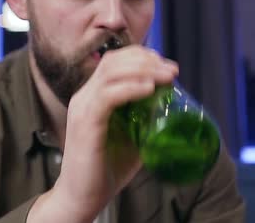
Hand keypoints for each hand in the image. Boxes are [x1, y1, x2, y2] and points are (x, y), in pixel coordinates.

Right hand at [53, 45, 177, 221]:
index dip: (141, 57)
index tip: (166, 65)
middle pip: (113, 61)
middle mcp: (84, 96)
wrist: (81, 196)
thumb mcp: (132, 136)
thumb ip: (144, 118)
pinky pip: (107, 96)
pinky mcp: (85, 123)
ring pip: (111, 73)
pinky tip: (149, 89)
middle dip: (146, 60)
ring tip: (166, 77)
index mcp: (93, 95)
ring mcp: (82, 108)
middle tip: (172, 70)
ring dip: (143, 71)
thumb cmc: (106, 168)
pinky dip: (130, 88)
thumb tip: (172, 107)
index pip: (114, 61)